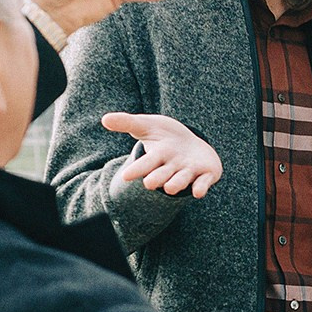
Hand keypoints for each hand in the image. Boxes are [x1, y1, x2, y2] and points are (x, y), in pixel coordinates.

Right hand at [104, 111, 221, 197]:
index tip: (126, 176)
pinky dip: (201, 187)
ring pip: (181, 180)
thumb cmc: (164, 136)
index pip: (145, 164)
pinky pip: (203, 182)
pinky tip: (198, 193)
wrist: (191, 144)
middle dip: (157, 179)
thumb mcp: (146, 126)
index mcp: (157, 157)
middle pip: (162, 175)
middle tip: (149, 184)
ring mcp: (189, 171)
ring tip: (170, 188)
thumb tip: (104, 119)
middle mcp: (172, 167)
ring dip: (176, 184)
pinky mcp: (206, 174)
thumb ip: (127, 123)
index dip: (137, 169)